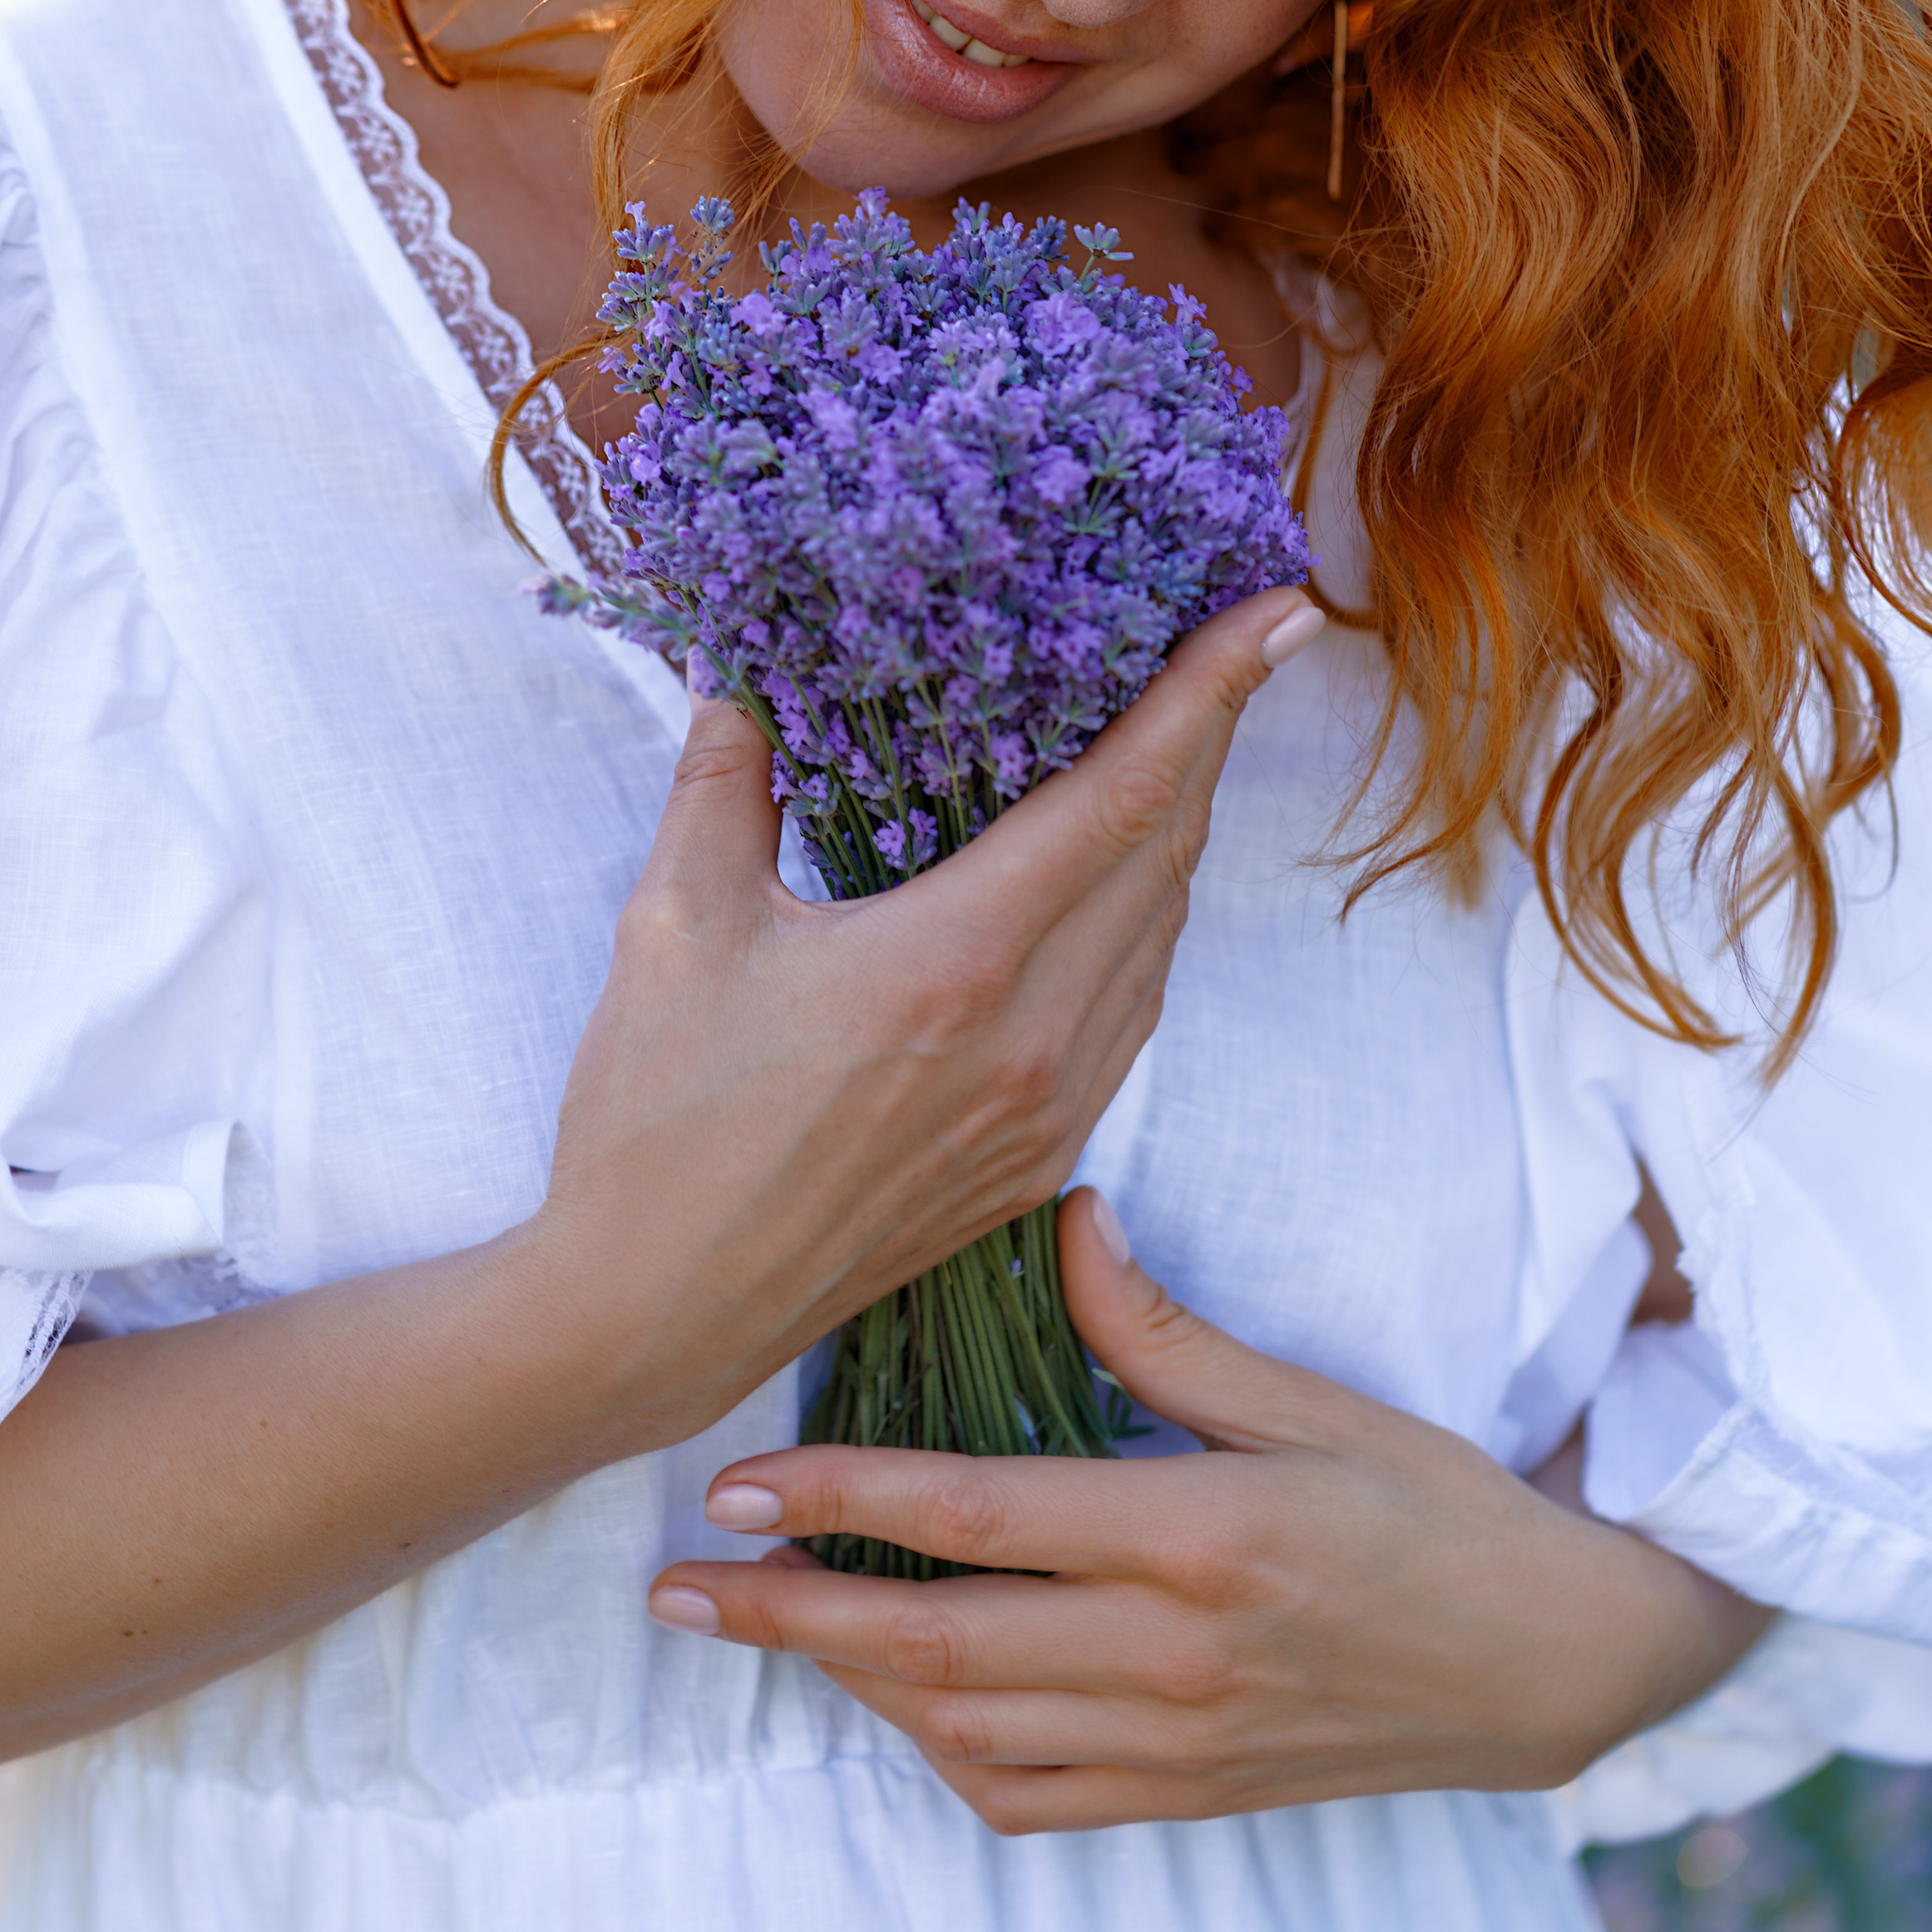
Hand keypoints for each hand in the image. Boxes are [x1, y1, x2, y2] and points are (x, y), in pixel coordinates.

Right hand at [530, 595, 1322, 1452]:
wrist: (650, 1314)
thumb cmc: (653, 1121)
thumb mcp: (674, 922)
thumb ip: (726, 776)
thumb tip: (734, 666)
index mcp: (958, 961)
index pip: (1127, 794)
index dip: (1213, 694)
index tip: (1281, 617)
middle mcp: (1033, 1038)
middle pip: (1169, 853)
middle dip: (1213, 737)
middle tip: (1236, 644)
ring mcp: (1048, 1112)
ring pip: (1163, 938)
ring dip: (1179, 831)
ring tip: (1178, 743)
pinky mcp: (1035, 1162)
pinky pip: (1131, 1013)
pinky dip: (1143, 924)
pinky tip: (1112, 880)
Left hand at [645, 1189, 1773, 1833]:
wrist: (1551, 1659)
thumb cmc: (1433, 1502)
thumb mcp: (1307, 1394)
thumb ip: (1161, 1329)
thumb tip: (1057, 1222)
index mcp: (1197, 1536)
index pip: (975, 1520)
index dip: (841, 1502)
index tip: (735, 1488)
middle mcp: (1171, 1657)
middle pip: (934, 1646)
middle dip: (789, 1619)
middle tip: (677, 1593)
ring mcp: (1175, 1746)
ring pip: (964, 1730)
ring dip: (847, 1684)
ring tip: (762, 1626)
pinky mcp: (1189, 1797)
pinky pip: (1029, 1798)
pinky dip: (942, 1754)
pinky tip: (899, 1701)